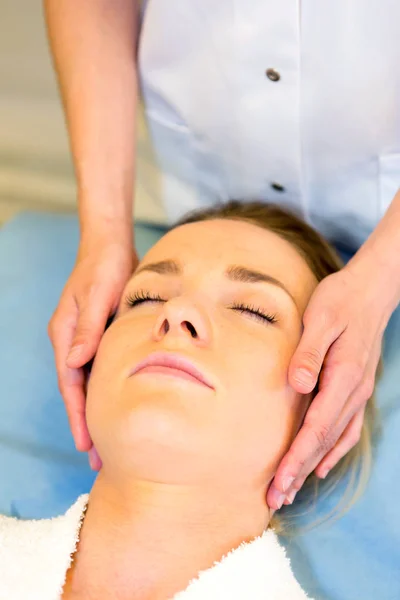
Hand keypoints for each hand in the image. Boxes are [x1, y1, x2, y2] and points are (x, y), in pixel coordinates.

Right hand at [48, 237, 137, 464]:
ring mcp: (86, 340)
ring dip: (99, 412)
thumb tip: (75, 363)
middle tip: (98, 460)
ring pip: (91, 384)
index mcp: (66, 335)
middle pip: (78, 391)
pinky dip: (108, 392)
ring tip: (108, 442)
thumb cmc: (104, 267)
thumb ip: (88, 328)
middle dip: (86, 424)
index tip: (86, 444)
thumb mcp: (98, 294)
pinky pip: (102, 371)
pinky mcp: (101, 336)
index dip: (79, 415)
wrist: (111, 246)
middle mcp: (73, 342)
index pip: (71, 384)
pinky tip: (120, 406)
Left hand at [267, 261, 395, 509]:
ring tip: (292, 490)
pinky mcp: (356, 388)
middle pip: (324, 442)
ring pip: (335, 439)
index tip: (279, 483)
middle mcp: (354, 391)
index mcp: (344, 376)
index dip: (297, 458)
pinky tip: (322, 466)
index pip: (316, 428)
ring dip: (313, 466)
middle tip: (276, 500)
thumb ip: (309, 351)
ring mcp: (358, 392)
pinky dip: (334, 451)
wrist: (370, 290)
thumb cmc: (340, 299)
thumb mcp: (321, 317)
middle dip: (299, 472)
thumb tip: (297, 385)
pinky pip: (347, 429)